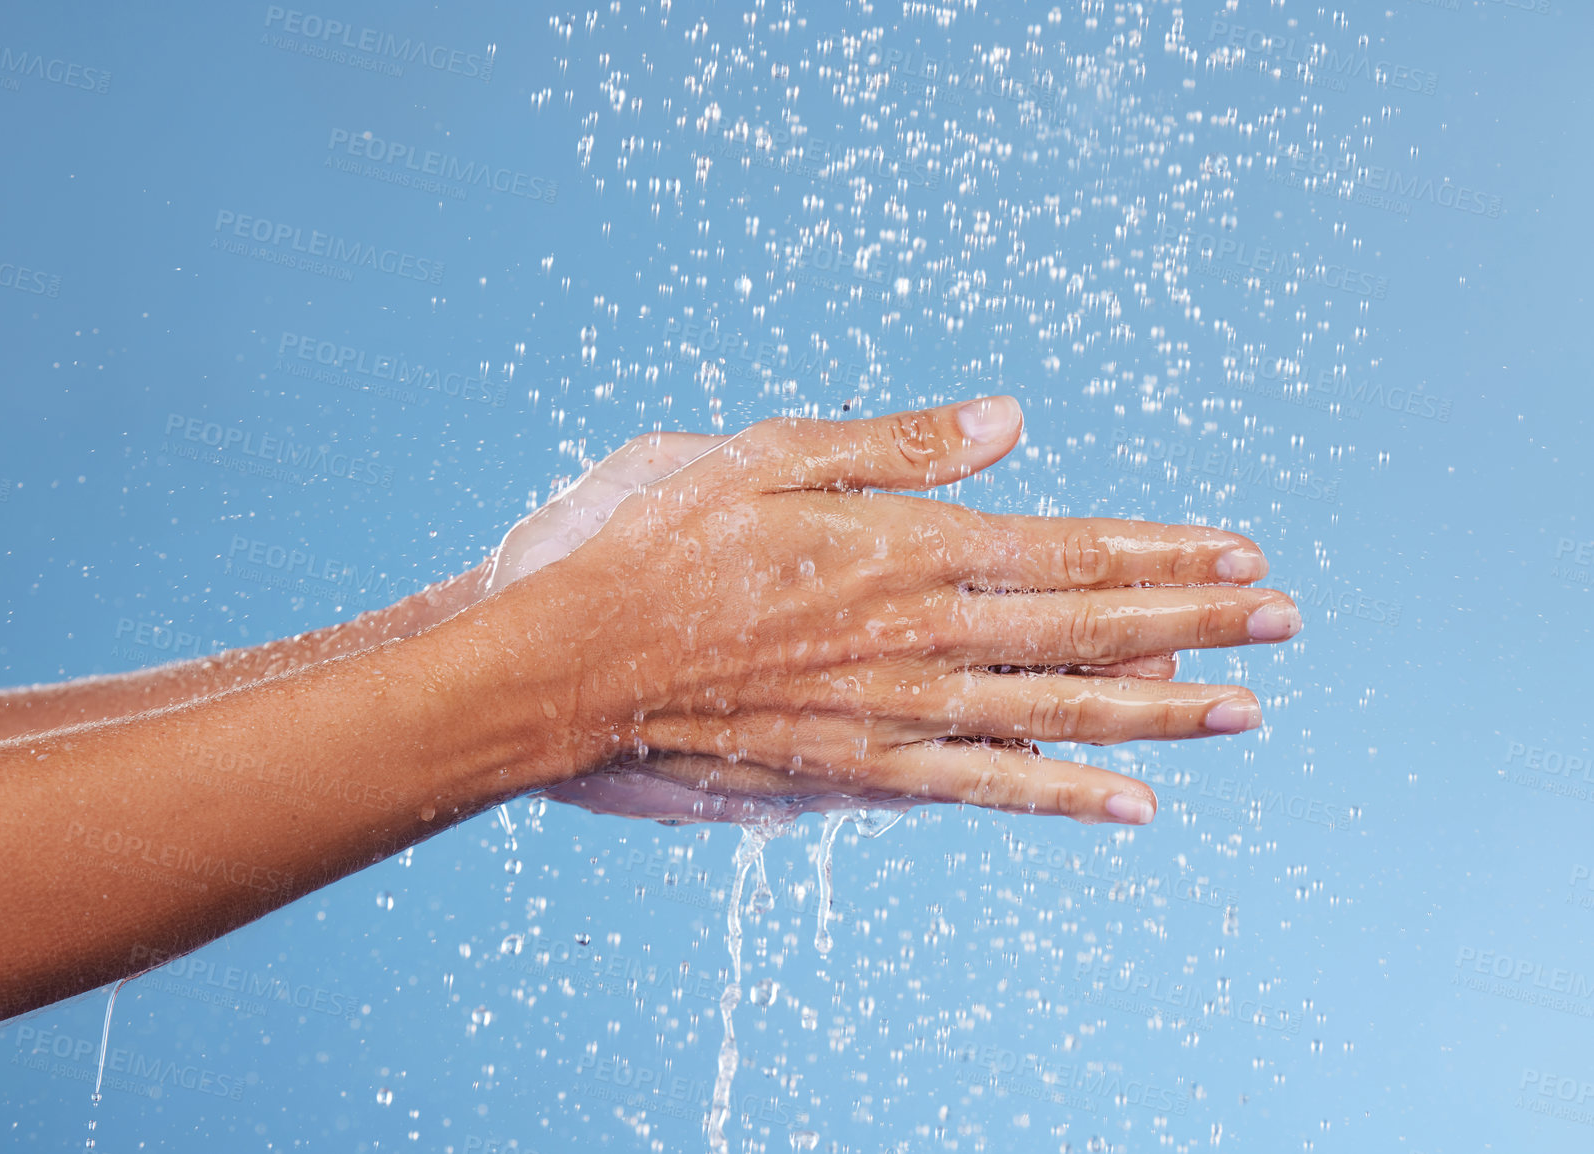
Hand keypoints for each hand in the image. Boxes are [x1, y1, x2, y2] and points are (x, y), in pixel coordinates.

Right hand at [489, 397, 1295, 825]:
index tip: (1239, 552)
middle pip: (1086, 630)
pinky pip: (982, 788)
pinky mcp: (858, 773)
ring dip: (1160, 712)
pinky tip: (1130, 806)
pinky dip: (1061, 794)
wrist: (567, 667)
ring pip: (1057, 712)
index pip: (1066, 550)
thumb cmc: (653, 547)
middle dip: (1196, 623)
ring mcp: (894, 712)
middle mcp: (918, 634)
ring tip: (1246, 711)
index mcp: (902, 547)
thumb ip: (892, 446)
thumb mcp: (762, 457)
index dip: (1160, 553)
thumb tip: (1008, 421)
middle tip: (1285, 623)